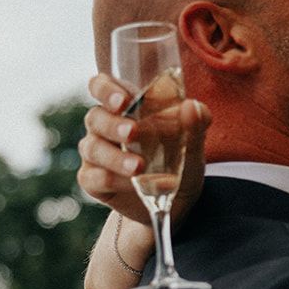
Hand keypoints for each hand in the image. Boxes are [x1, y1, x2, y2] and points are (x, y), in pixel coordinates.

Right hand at [77, 72, 209, 226]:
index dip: (105, 89)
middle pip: (95, 117)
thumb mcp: (192, 145)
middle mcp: (103, 127)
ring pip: (93, 148)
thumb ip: (195, 125)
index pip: (101, 86)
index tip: (123, 100)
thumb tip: (192, 106)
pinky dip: (117, 180)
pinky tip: (136, 186)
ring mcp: (96, 154)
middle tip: (133, 132)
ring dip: (117, 157)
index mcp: (123, 107)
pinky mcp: (93, 180)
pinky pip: (95, 178)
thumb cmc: (178, 162)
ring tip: (140, 167)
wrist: (176, 202)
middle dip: (113, 124)